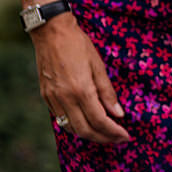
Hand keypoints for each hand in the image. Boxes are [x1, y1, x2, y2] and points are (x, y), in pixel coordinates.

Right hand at [31, 14, 129, 144]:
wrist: (51, 32)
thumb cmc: (78, 44)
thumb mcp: (98, 65)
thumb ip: (107, 92)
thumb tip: (118, 114)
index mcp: (81, 90)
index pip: (100, 121)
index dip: (114, 132)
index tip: (125, 136)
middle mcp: (65, 99)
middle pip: (85, 130)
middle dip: (103, 138)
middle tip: (117, 139)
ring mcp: (53, 99)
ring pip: (71, 128)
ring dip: (89, 134)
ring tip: (104, 134)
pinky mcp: (46, 97)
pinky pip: (60, 119)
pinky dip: (74, 126)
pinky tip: (85, 123)